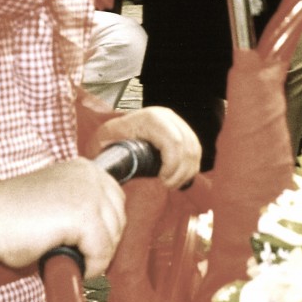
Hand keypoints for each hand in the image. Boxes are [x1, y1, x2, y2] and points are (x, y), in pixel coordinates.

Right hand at [0, 159, 126, 278]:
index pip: (116, 200)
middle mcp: (89, 175)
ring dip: (95, 256)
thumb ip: (82, 207)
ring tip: (67, 257)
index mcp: (83, 168)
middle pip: (119, 219)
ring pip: (113, 238)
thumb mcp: (57, 202)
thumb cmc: (15, 217)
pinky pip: (102, 252)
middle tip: (78, 256)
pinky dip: (89, 267)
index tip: (87, 244)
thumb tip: (107, 236)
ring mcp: (88, 192)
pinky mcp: (82, 215)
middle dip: (103, 242)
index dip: (105, 227)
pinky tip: (65, 262)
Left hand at [86, 107, 200, 189]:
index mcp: (150, 118)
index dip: (172, 164)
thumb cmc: (109, 139)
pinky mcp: (182, 131)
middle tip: (167, 185)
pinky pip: (195, 150)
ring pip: (194, 149)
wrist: (114, 133)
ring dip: (187, 171)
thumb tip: (112, 163)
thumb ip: (110, 149)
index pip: (174, 141)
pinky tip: (178, 177)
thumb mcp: (106, 140)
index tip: (162, 180)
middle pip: (188, 146)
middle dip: (180, 172)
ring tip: (172, 184)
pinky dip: (190, 167)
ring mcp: (176, 122)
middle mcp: (166, 116)